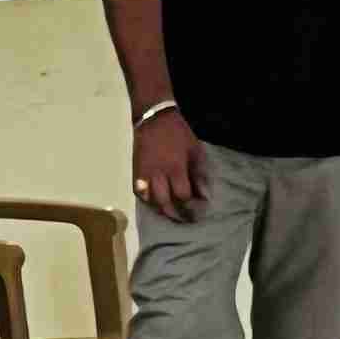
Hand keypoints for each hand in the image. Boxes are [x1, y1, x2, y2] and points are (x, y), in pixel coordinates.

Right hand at [133, 107, 209, 221]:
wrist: (154, 118)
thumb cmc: (178, 134)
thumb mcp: (195, 150)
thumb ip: (199, 173)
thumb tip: (203, 195)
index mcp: (175, 169)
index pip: (182, 196)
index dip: (191, 207)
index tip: (197, 213)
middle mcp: (158, 175)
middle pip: (164, 203)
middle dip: (175, 215)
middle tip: (184, 220)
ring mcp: (144, 174)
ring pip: (150, 201)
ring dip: (161, 210)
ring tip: (170, 214)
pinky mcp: (136, 171)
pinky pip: (139, 192)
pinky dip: (147, 200)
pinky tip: (154, 203)